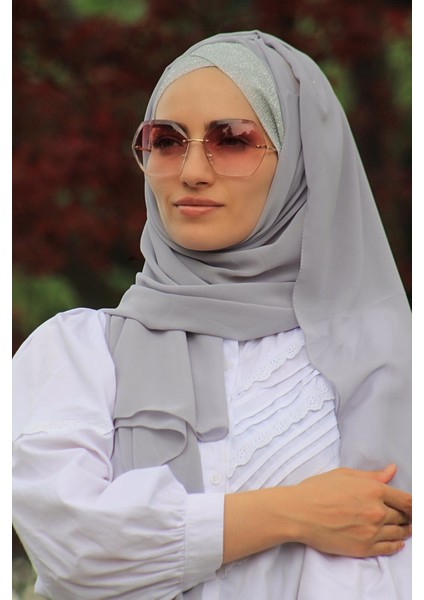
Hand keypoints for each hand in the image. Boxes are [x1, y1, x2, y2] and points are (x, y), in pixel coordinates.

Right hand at [291, 464, 411, 557]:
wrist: (299, 513)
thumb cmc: (317, 490)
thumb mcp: (344, 475)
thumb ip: (371, 475)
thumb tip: (391, 471)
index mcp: (373, 490)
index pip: (406, 501)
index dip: (412, 505)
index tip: (412, 507)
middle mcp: (377, 512)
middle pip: (403, 517)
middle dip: (407, 518)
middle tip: (408, 518)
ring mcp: (371, 532)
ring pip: (398, 534)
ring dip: (404, 531)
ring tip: (405, 530)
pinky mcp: (363, 548)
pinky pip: (388, 549)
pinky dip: (396, 546)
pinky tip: (397, 543)